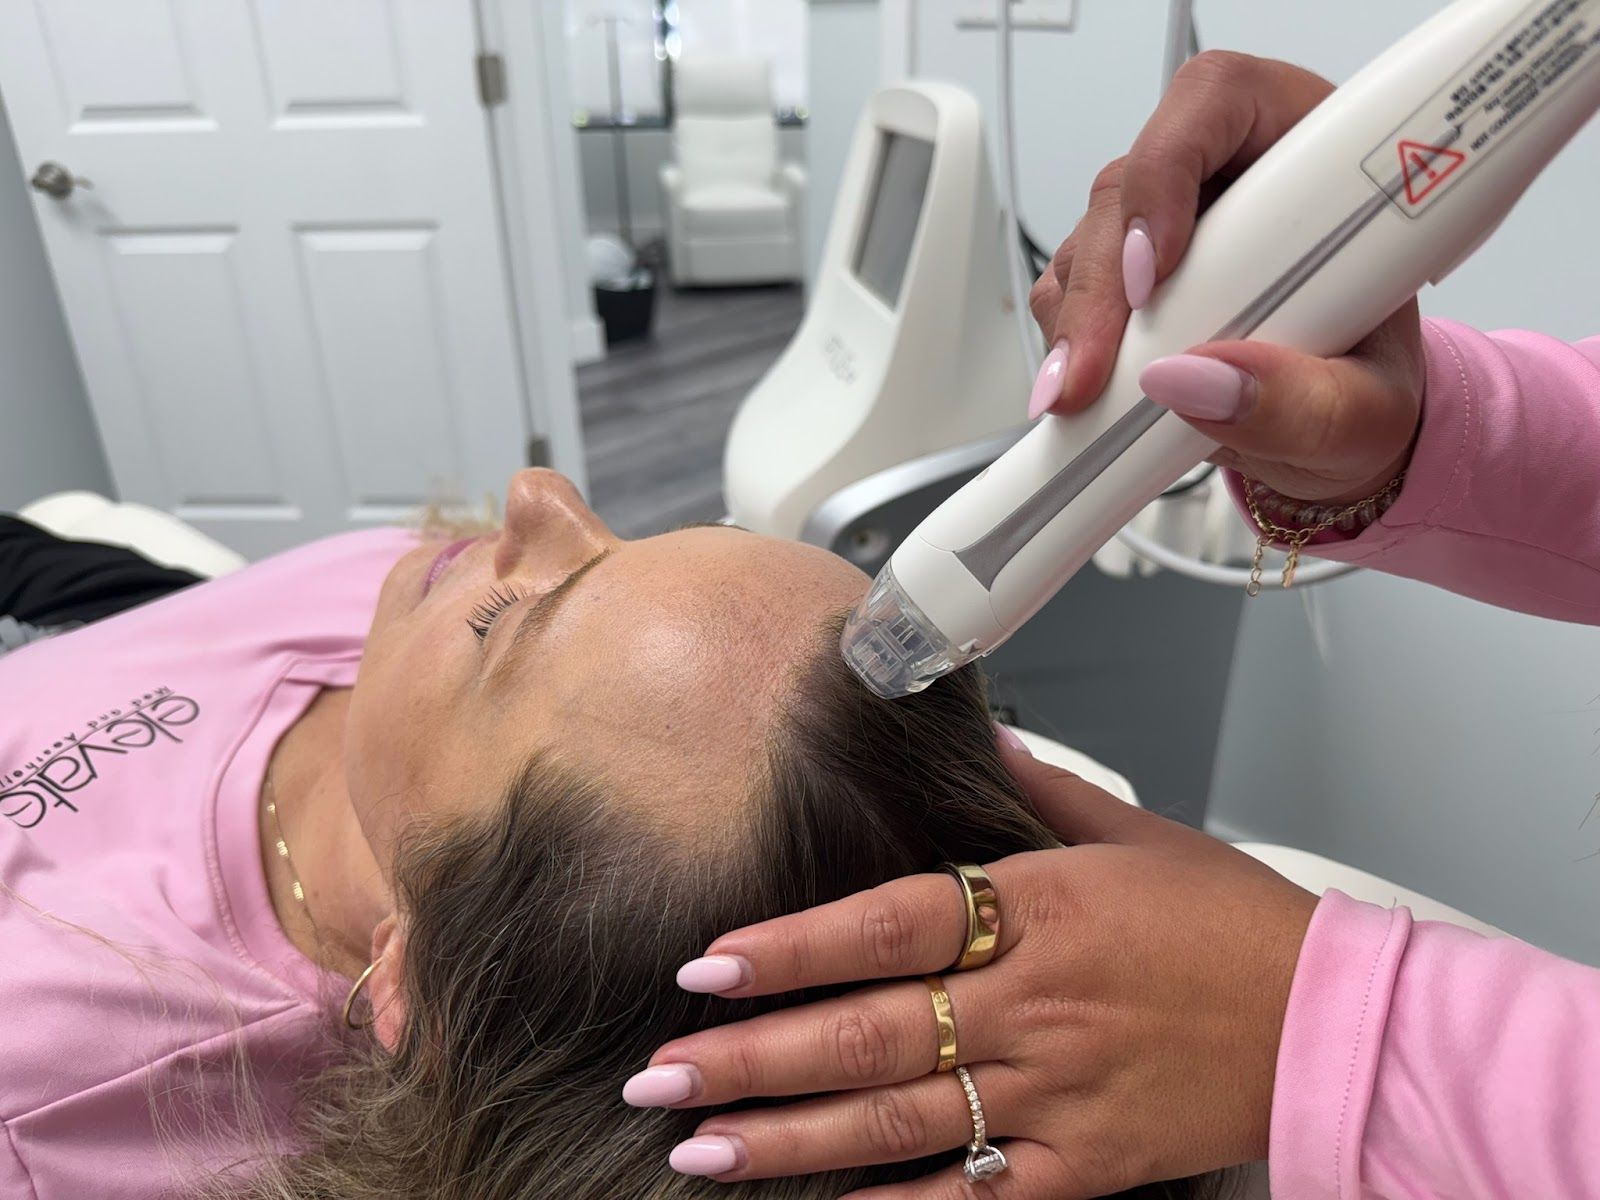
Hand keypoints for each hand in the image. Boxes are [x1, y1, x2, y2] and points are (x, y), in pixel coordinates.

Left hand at [629, 739, 1316, 1196]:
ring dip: (791, 1138)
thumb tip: (973, 736)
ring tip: (700, 1149)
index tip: (707, 966)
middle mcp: (1032, 1005)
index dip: (789, 949)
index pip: (884, 927)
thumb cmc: (1233, 922)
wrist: (1330, 1019)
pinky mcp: (1085, 1163)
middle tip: (660, 1076)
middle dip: (753, 1059)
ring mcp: (1054, 1092)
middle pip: (867, 1036)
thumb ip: (1037, 787)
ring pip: (900, 1121)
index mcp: (1037, 912)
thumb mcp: (1133, 830)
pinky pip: (975, 1195)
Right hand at [1027, 51, 1423, 503]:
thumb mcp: (1365, 409)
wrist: (1338, 430)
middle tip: (1092, 370)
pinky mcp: (1123, 279)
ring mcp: (1165, 227)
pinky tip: (1082, 391)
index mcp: (1307, 155)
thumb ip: (1300, 400)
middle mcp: (1225, 177)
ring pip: (1089, 243)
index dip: (1169, 168)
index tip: (1154, 269)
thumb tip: (1189, 381)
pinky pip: (1069, 292)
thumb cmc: (1368, 386)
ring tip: (1082, 396)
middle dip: (1101, 283)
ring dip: (1076, 319)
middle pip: (1130, 186)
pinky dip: (1067, 344)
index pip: (1218, 102)